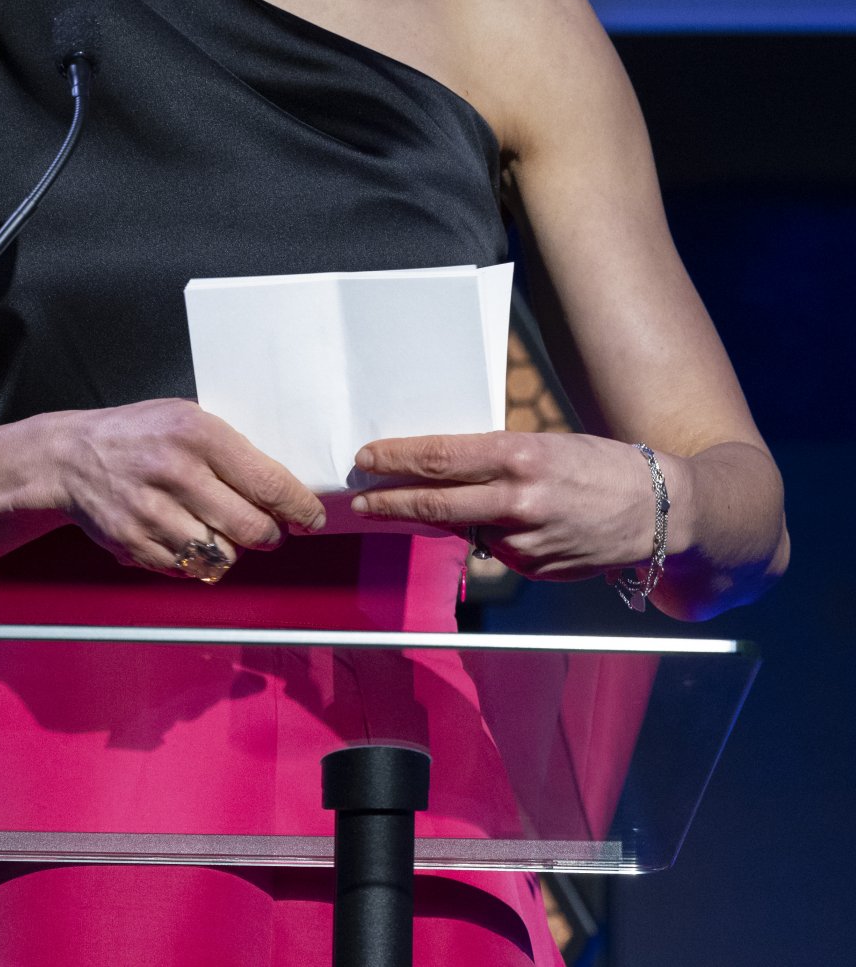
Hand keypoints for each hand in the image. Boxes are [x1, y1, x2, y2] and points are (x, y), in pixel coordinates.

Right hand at [48, 398, 326, 575]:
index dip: (299, 507)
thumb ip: (230, 449)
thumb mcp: (186, 418)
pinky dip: (198, 562)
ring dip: (232, 550)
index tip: (312, 517)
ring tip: (223, 531)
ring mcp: (153, 514)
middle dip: (270, 535)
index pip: (267, 483)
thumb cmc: (139, 433)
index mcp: (197, 434)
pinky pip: (188, 570)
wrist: (70, 457)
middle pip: (251, 528)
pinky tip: (189, 538)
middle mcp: (177, 474)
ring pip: (222, 556)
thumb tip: (281, 489)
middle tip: (270, 530)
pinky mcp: (135, 545)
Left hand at [351, 431, 663, 582]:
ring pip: (462, 528)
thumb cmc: (599, 466)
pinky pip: (495, 549)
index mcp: (519, 457)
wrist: (657, 512)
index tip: (367, 458)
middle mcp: (518, 500)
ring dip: (432, 520)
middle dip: (389, 501)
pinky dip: (485, 536)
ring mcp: (526, 541)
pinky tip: (501, 524)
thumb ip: (496, 459)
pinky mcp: (534, 569)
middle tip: (358, 499)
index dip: (396, 459)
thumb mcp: (545, 445)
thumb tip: (445, 468)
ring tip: (408, 507)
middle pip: (435, 502)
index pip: (439, 458)